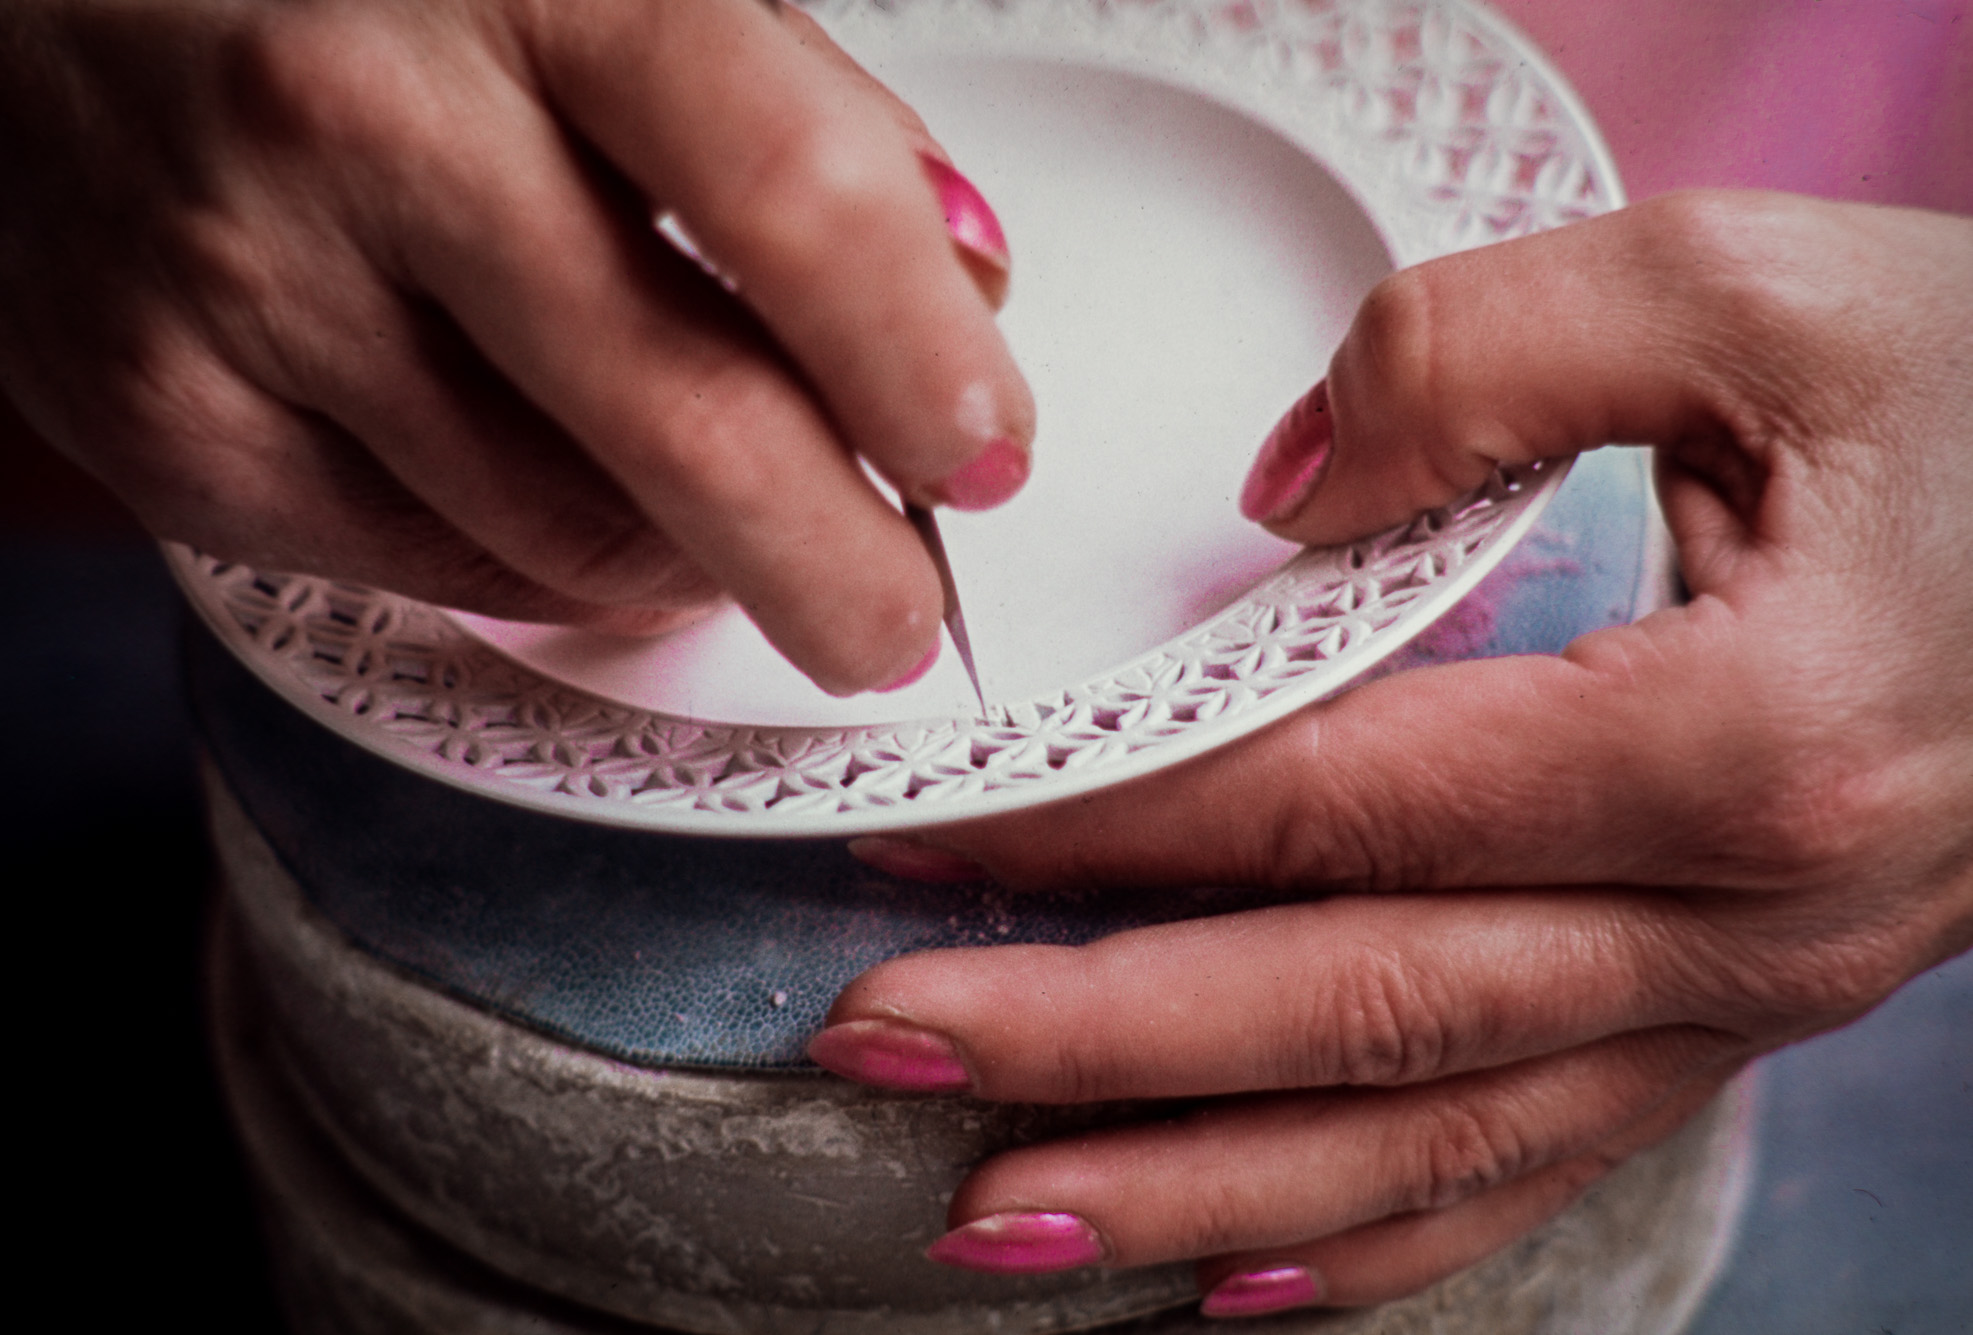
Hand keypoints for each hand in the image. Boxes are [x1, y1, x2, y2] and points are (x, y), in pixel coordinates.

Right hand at [0, 0, 1030, 693]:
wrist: (37, 2)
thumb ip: (785, 112)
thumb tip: (963, 282)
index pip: (786, 189)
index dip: (916, 355)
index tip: (983, 452)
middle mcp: (368, 124)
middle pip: (688, 423)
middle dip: (838, 567)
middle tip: (894, 615)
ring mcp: (248, 288)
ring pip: (572, 533)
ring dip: (687, 556)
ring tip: (701, 504)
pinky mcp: (170, 424)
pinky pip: (442, 571)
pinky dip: (542, 563)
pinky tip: (544, 484)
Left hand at [811, 192, 1972, 1314]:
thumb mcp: (1757, 295)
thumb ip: (1490, 354)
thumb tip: (1274, 497)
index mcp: (1735, 746)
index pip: (1341, 805)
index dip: (1116, 822)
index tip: (941, 820)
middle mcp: (1739, 925)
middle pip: (1347, 1006)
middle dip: (1090, 1041)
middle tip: (877, 1042)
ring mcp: (1744, 1003)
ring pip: (1425, 1135)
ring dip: (1192, 1186)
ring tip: (991, 1210)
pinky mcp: (1735, 1017)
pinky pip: (1534, 1165)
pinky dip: (1375, 1238)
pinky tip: (1235, 1276)